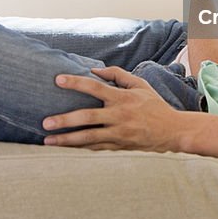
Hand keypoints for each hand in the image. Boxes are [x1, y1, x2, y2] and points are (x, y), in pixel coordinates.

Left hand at [42, 66, 182, 151]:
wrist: (173, 131)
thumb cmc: (154, 105)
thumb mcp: (140, 84)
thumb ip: (117, 74)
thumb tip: (94, 69)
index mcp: (122, 98)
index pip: (95, 87)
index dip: (76, 82)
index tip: (58, 79)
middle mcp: (118, 116)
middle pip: (87, 117)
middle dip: (65, 120)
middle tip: (45, 122)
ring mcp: (118, 133)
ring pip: (88, 138)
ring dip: (67, 140)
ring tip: (48, 141)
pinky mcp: (119, 146)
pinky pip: (96, 148)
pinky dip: (79, 149)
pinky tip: (64, 150)